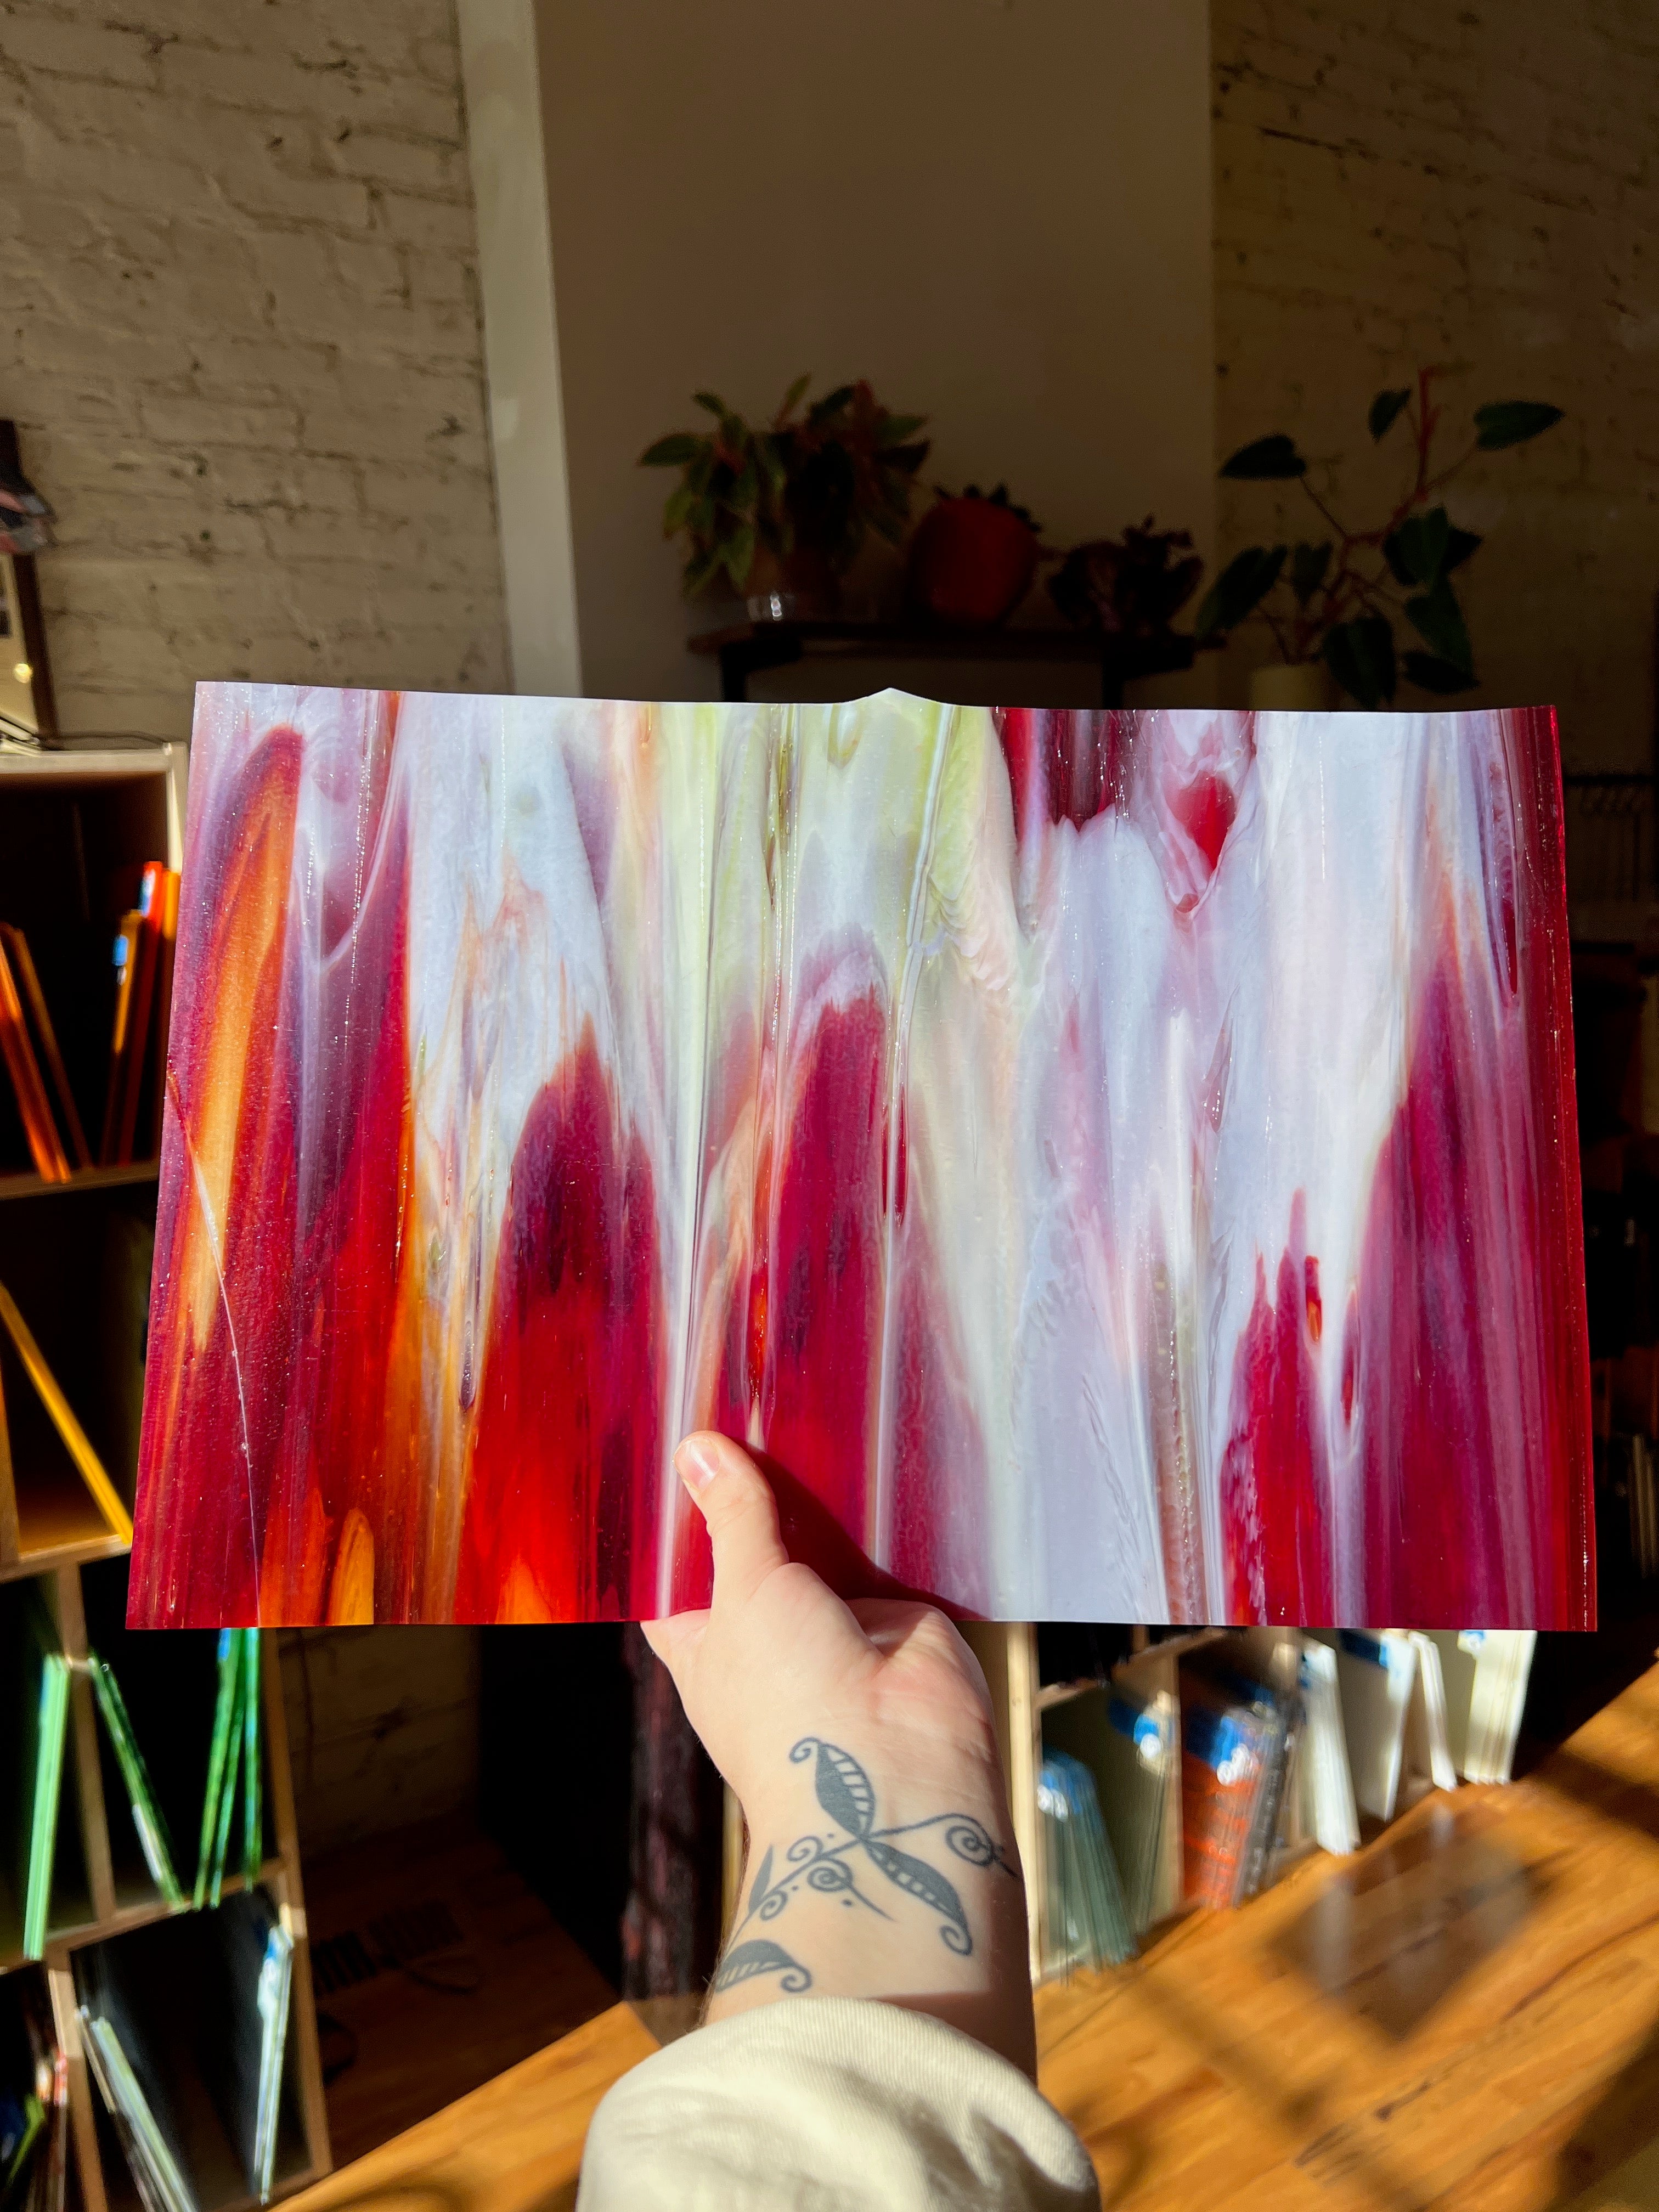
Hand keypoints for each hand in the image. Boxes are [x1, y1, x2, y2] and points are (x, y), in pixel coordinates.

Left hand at [643, 1432, 1035, 2075]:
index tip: (670, 1452)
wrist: (897, 1771)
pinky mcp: (898, 1612)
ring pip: (821, 1541)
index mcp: (706, 1644)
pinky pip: (886, 1549)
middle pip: (754, 1544)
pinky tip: (869, 1448)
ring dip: (820, 1496)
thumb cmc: (789, 1707)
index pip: (676, 1575)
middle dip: (753, 1490)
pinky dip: (881, 1512)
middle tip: (742, 1405)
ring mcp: (835, 1623)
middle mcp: (768, 1632)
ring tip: (804, 1407)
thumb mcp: (746, 1592)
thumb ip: (733, 1518)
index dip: (673, 1522)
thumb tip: (697, 1451)